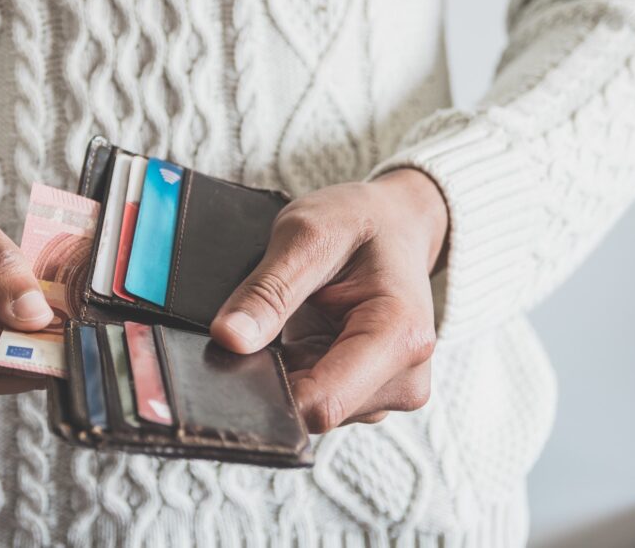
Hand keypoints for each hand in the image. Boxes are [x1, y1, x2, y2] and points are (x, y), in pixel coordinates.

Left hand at [210, 169, 447, 431]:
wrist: (396, 224)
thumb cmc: (358, 223)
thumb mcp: (305, 236)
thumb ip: (267, 292)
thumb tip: (228, 339)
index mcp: (400, 337)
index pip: (323, 404)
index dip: (269, 388)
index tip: (237, 354)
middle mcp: (406, 378)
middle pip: (316, 412)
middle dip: (277, 377)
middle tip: (268, 322)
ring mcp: (391, 392)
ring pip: (313, 410)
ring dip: (288, 372)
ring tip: (292, 321)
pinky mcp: (373, 394)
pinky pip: (318, 399)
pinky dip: (297, 372)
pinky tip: (300, 336)